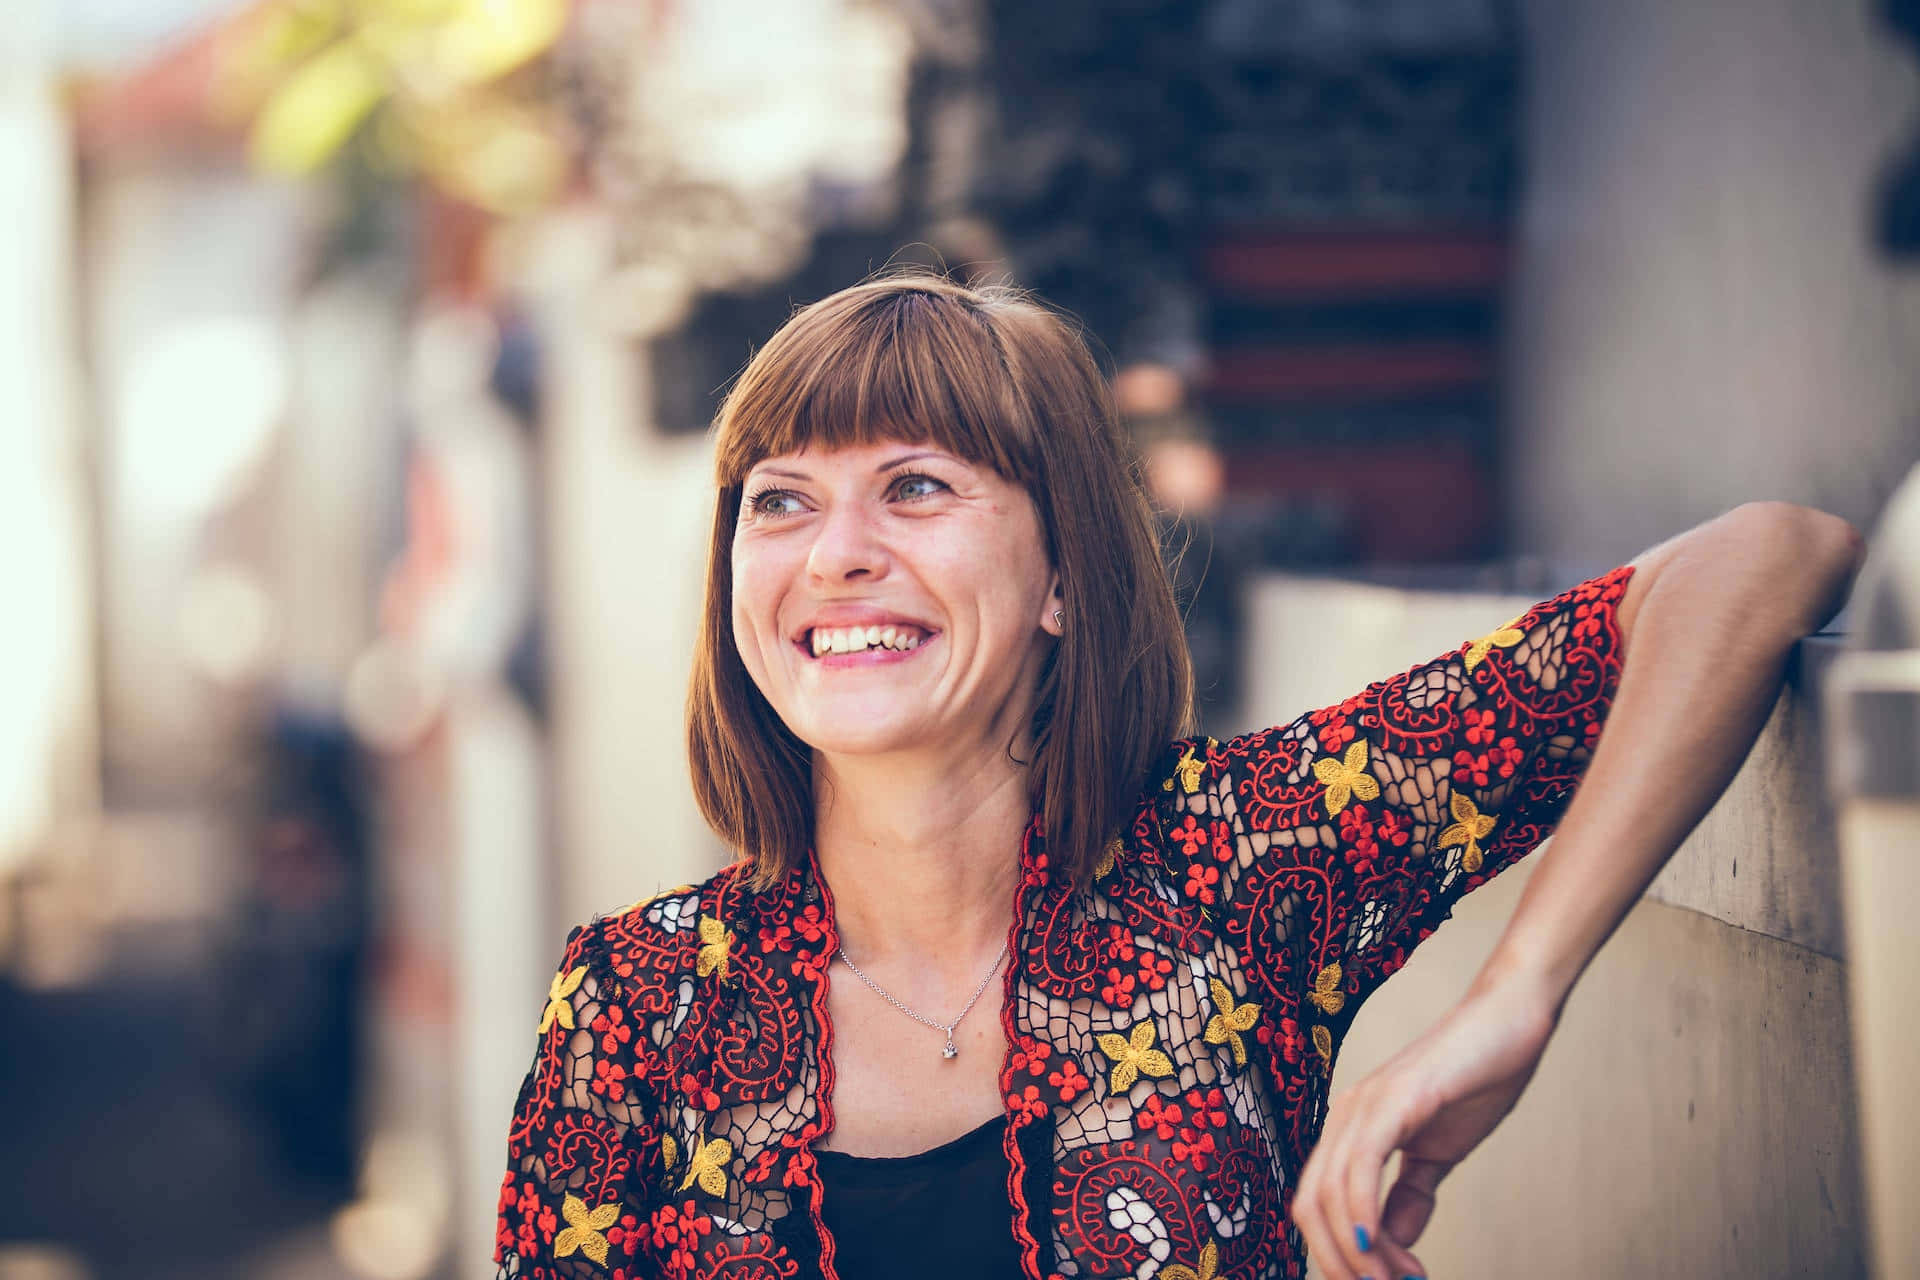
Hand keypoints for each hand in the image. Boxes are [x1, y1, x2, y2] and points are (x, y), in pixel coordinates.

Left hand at [1289, 977, 1561, 1279]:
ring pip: (1331, 1196)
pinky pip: (1361, 1166)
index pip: (1317, 1205)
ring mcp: (1364, 1104)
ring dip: (1361, 1254)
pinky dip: (1363, 1213)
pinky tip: (1377, 1245)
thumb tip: (1390, 1237)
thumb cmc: (1476, 1080)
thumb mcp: (1437, 1153)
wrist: (1510, 1023)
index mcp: (1350, 1129)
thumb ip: (1410, 1195)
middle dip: (1341, 1263)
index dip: (1337, 1255)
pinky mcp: (1394, 1098)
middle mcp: (1345, 1116)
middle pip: (1310, 1207)